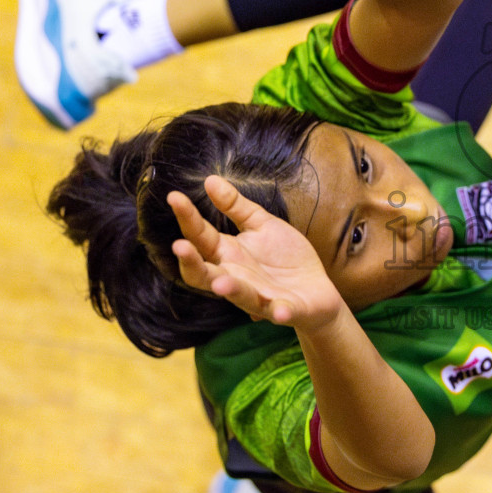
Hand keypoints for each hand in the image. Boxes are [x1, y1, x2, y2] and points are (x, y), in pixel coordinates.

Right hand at [168, 175, 345, 329]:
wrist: (317, 289)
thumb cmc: (284, 257)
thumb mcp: (261, 225)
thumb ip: (236, 206)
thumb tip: (210, 179)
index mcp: (227, 255)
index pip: (200, 237)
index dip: (187, 218)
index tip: (174, 196)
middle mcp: (236, 278)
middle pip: (204, 274)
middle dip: (191, 263)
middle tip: (179, 246)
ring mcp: (259, 297)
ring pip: (239, 295)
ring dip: (230, 290)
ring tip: (221, 283)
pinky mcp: (285, 310)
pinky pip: (279, 312)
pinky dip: (279, 312)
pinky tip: (280, 311)